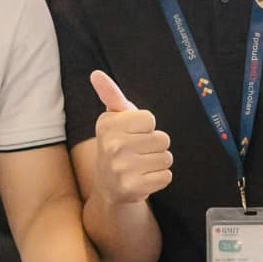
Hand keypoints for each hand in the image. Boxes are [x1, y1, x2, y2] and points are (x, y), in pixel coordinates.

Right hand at [90, 70, 172, 203]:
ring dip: (158, 162)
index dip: (146, 127)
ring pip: (167, 158)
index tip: (132, 134)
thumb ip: (110, 94)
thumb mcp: (113, 119)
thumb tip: (96, 73)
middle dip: (155, 145)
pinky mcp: (133, 188)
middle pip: (162, 139)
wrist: (108, 187)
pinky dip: (159, 178)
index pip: (150, 119)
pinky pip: (166, 176)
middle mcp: (112, 146)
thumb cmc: (117, 145)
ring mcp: (122, 169)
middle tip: (137, 152)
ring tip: (141, 165)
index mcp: (107, 124)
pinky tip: (144, 178)